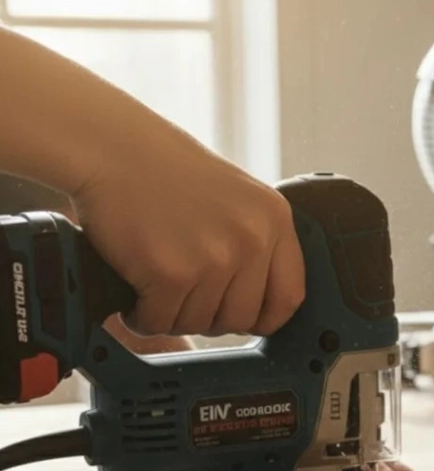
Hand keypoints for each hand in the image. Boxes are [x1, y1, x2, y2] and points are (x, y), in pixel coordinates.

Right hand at [74, 126, 304, 337]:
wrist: (108, 146)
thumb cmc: (165, 171)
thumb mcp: (237, 197)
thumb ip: (256, 243)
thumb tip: (261, 307)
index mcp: (274, 219)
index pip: (289, 297)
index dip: (264, 317)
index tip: (244, 318)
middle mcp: (252, 239)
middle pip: (241, 319)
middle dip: (209, 317)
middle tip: (184, 296)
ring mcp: (214, 257)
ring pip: (199, 324)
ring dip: (172, 316)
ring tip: (156, 287)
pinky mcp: (171, 273)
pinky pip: (160, 322)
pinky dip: (142, 317)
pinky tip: (135, 296)